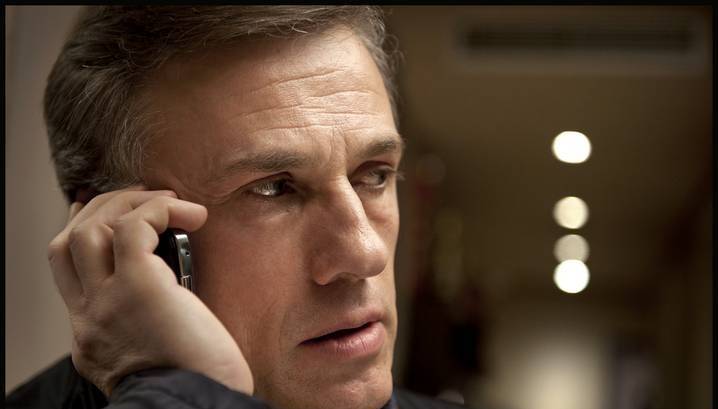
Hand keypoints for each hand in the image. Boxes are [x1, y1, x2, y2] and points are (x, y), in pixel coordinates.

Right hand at [47, 186, 253, 396]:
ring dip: (131, 202)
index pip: (66, 272)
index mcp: (92, 334)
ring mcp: (108, 300)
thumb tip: (168, 296)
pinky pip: (135, 226)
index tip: (99, 211)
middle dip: (103, 209)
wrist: (197, 405)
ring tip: (168, 201)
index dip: (80, 232)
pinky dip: (161, 209)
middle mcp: (89, 316)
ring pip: (92, 228)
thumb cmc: (195, 385)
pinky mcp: (139, 286)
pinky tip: (191, 213)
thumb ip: (140, 327)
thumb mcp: (150, 358)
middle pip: (69, 242)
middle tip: (142, 198)